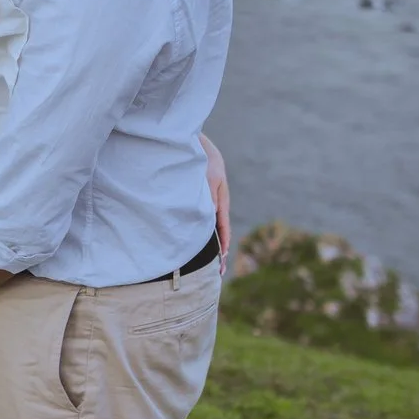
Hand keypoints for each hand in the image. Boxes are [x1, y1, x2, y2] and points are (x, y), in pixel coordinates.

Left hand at [201, 133, 231, 258]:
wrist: (196, 146)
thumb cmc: (204, 161)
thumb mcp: (209, 178)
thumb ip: (210, 197)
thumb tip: (212, 215)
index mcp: (221, 202)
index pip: (223, 228)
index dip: (223, 245)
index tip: (222, 261)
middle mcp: (216, 206)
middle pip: (218, 233)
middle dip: (219, 252)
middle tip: (218, 272)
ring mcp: (208, 204)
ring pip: (210, 229)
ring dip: (210, 246)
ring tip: (209, 264)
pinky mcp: (200, 201)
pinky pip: (202, 222)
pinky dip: (202, 235)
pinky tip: (196, 244)